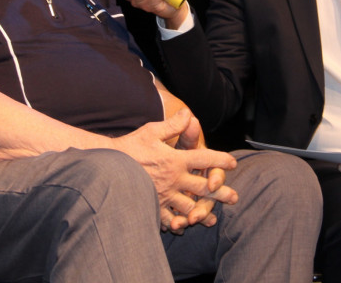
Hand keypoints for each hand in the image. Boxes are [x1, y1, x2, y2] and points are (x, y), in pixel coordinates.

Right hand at [113, 109, 237, 232]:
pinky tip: (182, 227)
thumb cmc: (129, 148)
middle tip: (235, 198)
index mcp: (175, 160)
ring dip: (202, 213)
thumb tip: (189, 113)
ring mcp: (164, 195)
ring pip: (189, 207)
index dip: (220, 160)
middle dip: (220, 193)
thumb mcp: (151, 132)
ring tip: (212, 219)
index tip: (232, 163)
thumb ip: (173, 125)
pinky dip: (176, 223)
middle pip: (203, 188)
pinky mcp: (152, 206)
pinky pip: (168, 218)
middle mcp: (173, 179)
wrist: (105, 168)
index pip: (204, 159)